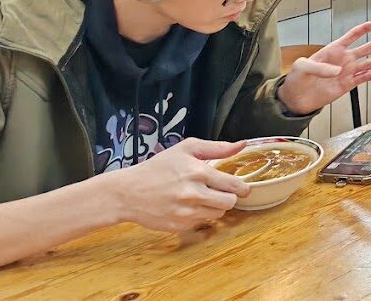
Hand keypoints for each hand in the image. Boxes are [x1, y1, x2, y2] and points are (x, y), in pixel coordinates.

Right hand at [109, 138, 251, 231]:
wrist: (128, 192)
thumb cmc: (158, 168)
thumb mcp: (186, 149)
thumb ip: (217, 148)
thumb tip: (242, 144)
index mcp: (199, 172)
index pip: (234, 185)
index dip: (242, 187)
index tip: (242, 188)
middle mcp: (194, 194)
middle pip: (230, 203)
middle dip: (228, 197)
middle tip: (219, 192)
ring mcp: (186, 212)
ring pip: (218, 214)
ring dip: (214, 207)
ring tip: (201, 197)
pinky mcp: (179, 226)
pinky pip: (201, 223)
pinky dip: (199, 216)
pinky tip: (187, 206)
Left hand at [276, 21, 370, 114]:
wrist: (296, 98)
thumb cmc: (297, 78)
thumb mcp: (302, 67)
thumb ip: (319, 67)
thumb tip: (338, 70)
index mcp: (332, 50)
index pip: (351, 36)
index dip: (363, 29)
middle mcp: (343, 60)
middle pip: (365, 48)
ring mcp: (346, 72)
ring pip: (367, 64)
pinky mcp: (347, 85)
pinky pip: (361, 78)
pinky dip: (370, 76)